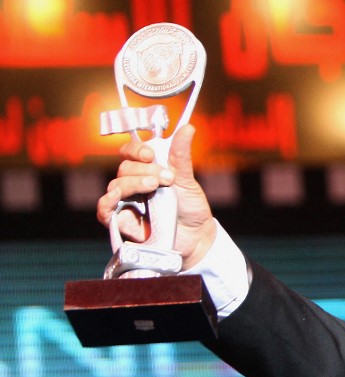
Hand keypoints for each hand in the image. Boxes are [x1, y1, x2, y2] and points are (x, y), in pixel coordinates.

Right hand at [96, 123, 215, 269]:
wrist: (197, 237)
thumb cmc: (191, 208)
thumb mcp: (188, 180)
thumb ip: (181, 155)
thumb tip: (188, 127)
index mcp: (147, 170)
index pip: (130, 152)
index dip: (136, 150)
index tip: (150, 154)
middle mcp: (134, 183)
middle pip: (125, 168)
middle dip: (145, 170)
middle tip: (167, 179)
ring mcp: (126, 202)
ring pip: (116, 186)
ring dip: (133, 183)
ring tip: (154, 187)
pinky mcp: (122, 222)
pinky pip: (104, 210)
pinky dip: (107, 202)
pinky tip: (117, 198)